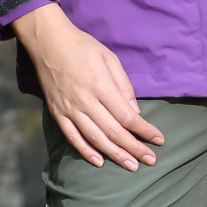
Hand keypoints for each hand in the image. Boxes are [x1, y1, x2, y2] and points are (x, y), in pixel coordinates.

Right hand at [14, 4, 163, 170]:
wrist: (48, 41)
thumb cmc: (82, 46)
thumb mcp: (109, 58)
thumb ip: (124, 85)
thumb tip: (135, 113)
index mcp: (101, 85)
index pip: (127, 116)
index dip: (145, 131)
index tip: (158, 140)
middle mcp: (85, 100)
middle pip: (114, 132)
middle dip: (134, 148)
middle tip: (150, 160)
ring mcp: (69, 108)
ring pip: (95, 138)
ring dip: (115, 155)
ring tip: (131, 166)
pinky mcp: (57, 112)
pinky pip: (72, 137)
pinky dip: (85, 151)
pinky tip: (99, 162)